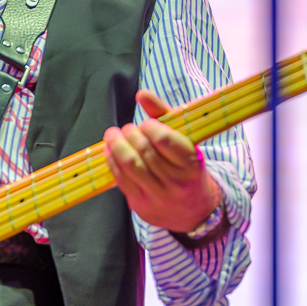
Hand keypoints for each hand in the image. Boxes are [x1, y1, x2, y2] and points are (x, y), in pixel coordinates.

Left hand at [102, 90, 219, 235]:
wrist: (196, 211)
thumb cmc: (189, 168)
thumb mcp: (186, 141)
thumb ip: (164, 115)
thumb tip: (142, 94)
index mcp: (192, 165)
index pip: (165, 141)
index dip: (150, 127)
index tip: (146, 124)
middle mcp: (177, 183)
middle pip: (144, 151)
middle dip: (131, 134)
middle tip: (128, 128)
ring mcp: (158, 197)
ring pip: (130, 165)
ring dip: (116, 145)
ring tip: (113, 135)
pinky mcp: (142, 206)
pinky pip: (121, 179)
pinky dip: (112, 161)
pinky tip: (110, 151)